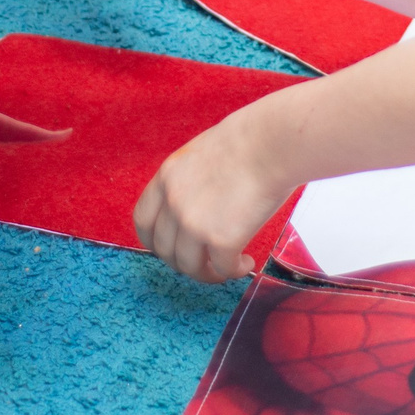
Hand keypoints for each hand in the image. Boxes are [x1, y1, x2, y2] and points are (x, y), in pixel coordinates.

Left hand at [134, 112, 294, 282]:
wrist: (272, 143)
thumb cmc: (249, 141)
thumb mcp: (201, 154)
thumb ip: (190, 180)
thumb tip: (198, 204)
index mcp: (166, 177)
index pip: (143, 221)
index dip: (154, 242)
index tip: (170, 249)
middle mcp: (173, 202)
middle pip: (164, 250)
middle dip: (183, 262)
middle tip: (204, 262)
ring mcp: (193, 223)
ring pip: (189, 266)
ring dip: (208, 272)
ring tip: (228, 267)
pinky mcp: (221, 238)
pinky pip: (222, 268)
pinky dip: (234, 271)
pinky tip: (246, 263)